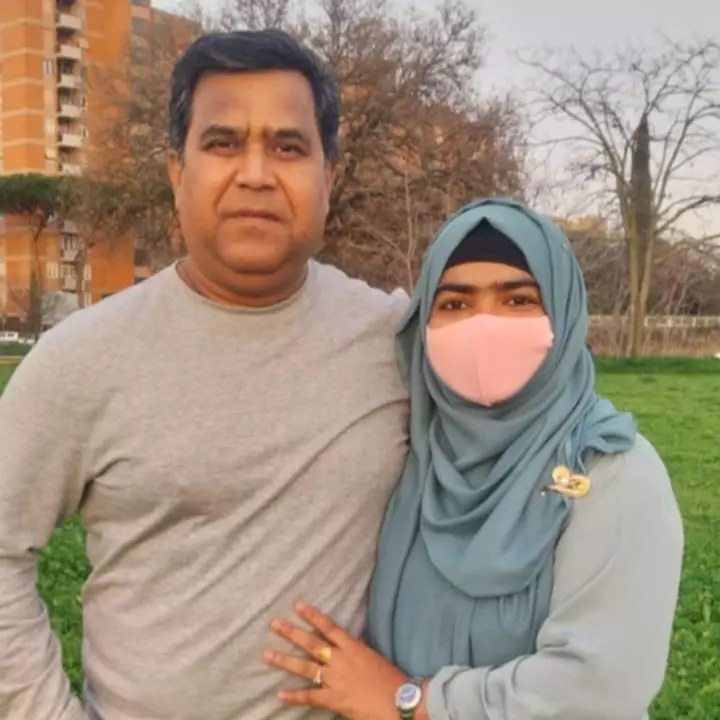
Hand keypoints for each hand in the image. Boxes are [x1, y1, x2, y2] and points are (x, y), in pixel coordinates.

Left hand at [263, 601, 408, 719]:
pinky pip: (310, 696)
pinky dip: (294, 696)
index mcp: (352, 646)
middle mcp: (340, 660)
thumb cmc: (390, 678)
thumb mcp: (374, 657)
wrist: (399, 702)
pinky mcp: (334, 699)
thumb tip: (354, 639)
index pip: (328, 627)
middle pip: (311, 643)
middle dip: (291, 633)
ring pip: (305, 668)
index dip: (312, 616)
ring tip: (267, 655)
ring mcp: (335, 679)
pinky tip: (280, 694)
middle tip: (274, 624)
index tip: (297, 605)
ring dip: (284, 661)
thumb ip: (359, 648)